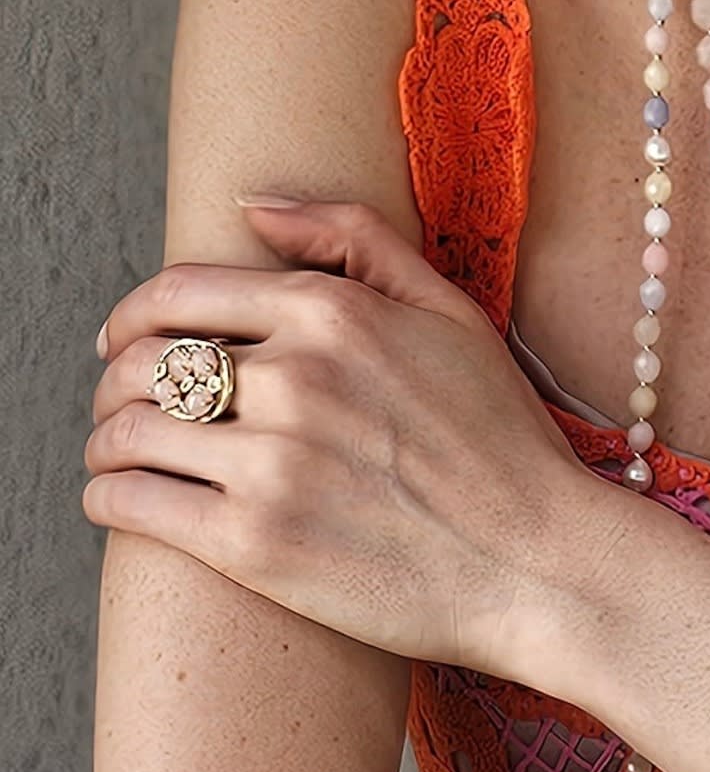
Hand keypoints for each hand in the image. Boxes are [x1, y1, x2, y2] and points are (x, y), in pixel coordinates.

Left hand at [83, 198, 595, 675]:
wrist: (541, 564)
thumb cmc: (507, 446)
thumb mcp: (455, 317)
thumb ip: (357, 241)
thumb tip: (253, 207)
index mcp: (333, 315)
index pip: (178, 293)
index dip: (132, 316)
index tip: (124, 342)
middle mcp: (293, 379)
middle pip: (141, 361)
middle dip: (114, 381)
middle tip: (122, 407)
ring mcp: (271, 464)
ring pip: (126, 430)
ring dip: (106, 439)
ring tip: (118, 456)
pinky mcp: (256, 544)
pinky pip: (133, 501)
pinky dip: (109, 495)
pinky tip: (124, 500)